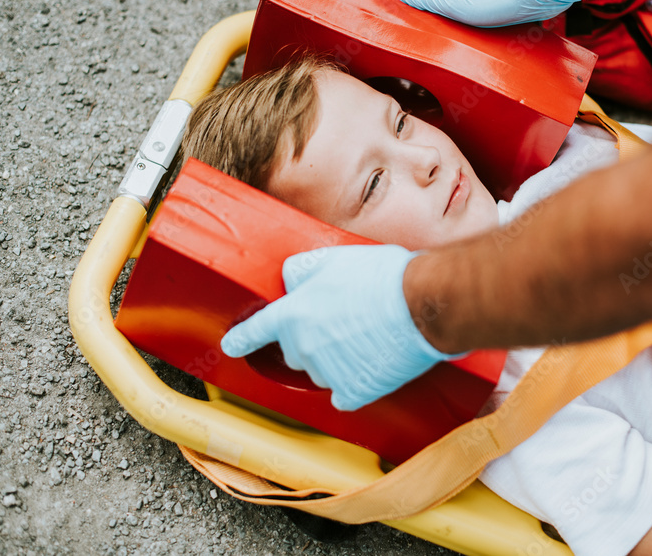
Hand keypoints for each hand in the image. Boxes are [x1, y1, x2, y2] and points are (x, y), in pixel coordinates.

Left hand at [220, 245, 454, 410]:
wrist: (420, 304)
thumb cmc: (382, 276)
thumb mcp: (333, 257)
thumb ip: (302, 270)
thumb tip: (290, 279)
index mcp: (293, 313)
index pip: (256, 329)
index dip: (243, 338)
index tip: (231, 346)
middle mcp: (303, 346)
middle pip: (296, 350)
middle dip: (313, 338)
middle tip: (346, 321)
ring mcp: (327, 372)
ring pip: (322, 371)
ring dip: (336, 359)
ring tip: (367, 337)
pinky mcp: (354, 391)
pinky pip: (345, 393)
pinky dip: (354, 383)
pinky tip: (371, 364)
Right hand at [386, 0, 600, 26]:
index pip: (419, 0)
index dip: (419, 20)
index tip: (422, 37)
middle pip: (442, 11)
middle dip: (445, 30)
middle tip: (449, 46)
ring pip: (464, 19)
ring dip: (467, 35)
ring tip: (471, 48)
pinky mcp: (499, 2)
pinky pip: (484, 23)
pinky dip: (485, 34)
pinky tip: (488, 44)